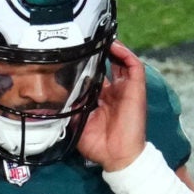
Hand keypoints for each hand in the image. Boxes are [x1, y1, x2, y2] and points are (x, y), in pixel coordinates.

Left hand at [77, 41, 148, 171]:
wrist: (118, 156)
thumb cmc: (99, 144)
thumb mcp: (77, 123)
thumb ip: (69, 107)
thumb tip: (56, 96)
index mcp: (100, 99)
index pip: (94, 76)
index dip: (86, 64)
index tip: (74, 54)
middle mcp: (114, 91)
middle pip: (108, 64)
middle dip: (99, 52)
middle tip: (87, 40)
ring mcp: (126, 89)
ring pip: (122, 61)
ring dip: (113, 48)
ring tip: (101, 37)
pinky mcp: (137, 88)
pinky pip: (134, 65)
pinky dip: (125, 54)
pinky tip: (114, 46)